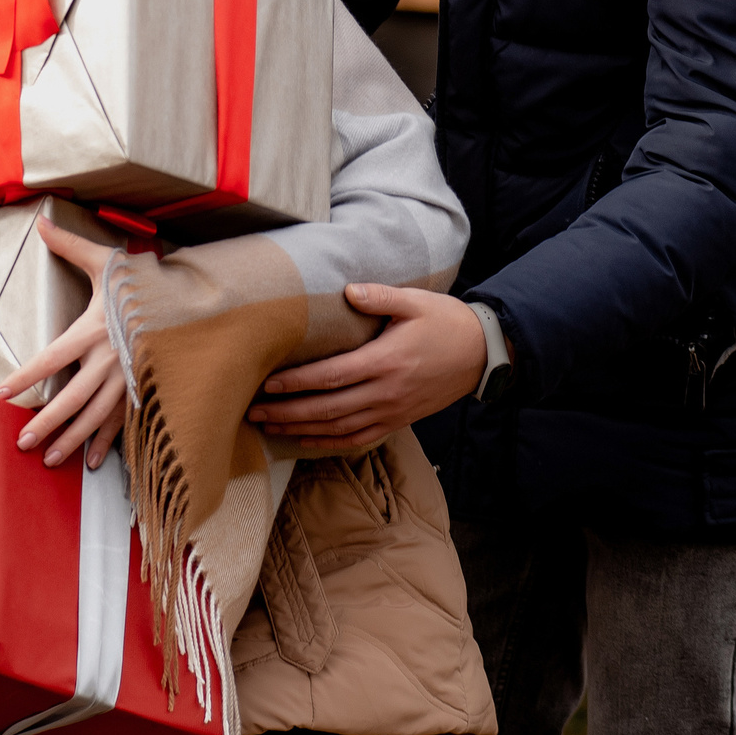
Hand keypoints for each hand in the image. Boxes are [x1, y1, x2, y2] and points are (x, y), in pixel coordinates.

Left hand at [0, 219, 127, 470]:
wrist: (194, 298)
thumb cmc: (144, 280)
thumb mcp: (106, 260)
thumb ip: (70, 245)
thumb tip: (40, 224)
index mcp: (95, 330)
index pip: (51, 360)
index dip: (24, 378)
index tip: (1, 394)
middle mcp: (111, 359)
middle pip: (72, 398)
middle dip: (46, 424)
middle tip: (23, 443)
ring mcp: (130, 378)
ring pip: (97, 417)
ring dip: (73, 440)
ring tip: (50, 460)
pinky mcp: (146, 388)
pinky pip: (124, 421)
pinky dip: (109, 442)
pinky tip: (94, 461)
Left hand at [247, 284, 486, 451]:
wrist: (483, 355)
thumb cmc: (446, 322)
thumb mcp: (415, 302)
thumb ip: (380, 296)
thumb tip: (347, 291)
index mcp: (385, 361)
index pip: (330, 376)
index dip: (295, 383)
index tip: (266, 384)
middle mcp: (385, 392)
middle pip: (327, 409)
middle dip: (287, 412)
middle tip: (252, 412)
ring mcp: (392, 411)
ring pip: (338, 428)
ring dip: (301, 429)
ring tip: (269, 427)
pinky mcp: (398, 421)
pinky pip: (358, 438)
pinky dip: (329, 442)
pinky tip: (306, 440)